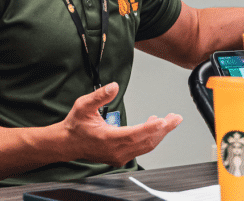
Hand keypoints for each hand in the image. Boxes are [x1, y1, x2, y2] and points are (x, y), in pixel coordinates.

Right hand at [62, 82, 181, 166]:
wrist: (67, 143)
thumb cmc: (76, 125)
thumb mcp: (83, 105)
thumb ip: (99, 96)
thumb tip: (114, 86)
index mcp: (108, 138)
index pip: (135, 134)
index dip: (150, 128)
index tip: (163, 120)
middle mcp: (116, 150)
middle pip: (147, 141)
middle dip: (164, 129)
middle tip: (175, 118)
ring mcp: (119, 156)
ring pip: (146, 146)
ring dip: (159, 134)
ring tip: (169, 121)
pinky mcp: (120, 157)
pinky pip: (141, 148)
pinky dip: (150, 138)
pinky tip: (153, 126)